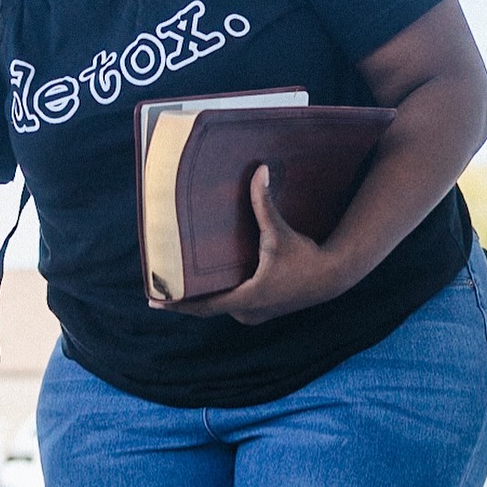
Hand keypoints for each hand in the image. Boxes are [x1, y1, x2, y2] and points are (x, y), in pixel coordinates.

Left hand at [154, 166, 351, 325]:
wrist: (332, 276)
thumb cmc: (305, 255)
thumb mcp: (279, 232)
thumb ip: (264, 203)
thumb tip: (259, 170)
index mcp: (247, 298)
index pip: (203, 306)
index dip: (177, 304)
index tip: (154, 301)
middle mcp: (248, 313)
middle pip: (207, 306)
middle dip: (184, 297)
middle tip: (159, 285)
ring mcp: (255, 316)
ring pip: (219, 307)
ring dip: (201, 298)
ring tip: (175, 285)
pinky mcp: (261, 312)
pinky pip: (231, 306)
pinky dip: (217, 297)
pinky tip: (204, 288)